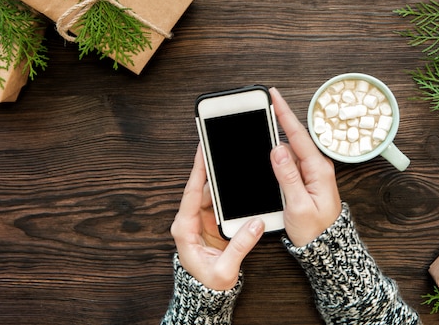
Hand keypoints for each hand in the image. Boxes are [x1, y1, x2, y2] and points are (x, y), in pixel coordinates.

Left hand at [170, 145, 264, 290]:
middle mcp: (190, 220)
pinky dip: (225, 189)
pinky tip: (234, 177)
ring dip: (218, 176)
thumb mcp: (225, 269)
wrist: (207, 293)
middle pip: (200, 187)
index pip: (190, 194)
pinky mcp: (211, 220)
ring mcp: (200, 219)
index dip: (198, 172)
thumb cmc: (209, 283)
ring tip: (227, 155)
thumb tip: (254, 224)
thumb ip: (240, 246)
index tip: (202, 152)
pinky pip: (218, 200)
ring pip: (210, 191)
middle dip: (209, 166)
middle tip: (216, 145)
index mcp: (185, 229)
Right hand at [269, 88, 341, 246]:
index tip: (274, 96)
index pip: (298, 135)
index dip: (284, 114)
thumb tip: (278, 149)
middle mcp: (317, 167)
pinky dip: (279, 156)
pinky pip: (290, 162)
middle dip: (278, 122)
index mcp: (319, 169)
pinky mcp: (306, 179)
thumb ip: (288, 176)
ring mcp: (312, 172)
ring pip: (290, 150)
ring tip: (264, 126)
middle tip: (264, 106)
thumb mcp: (299, 205)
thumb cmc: (315, 231)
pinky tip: (269, 155)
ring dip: (277, 141)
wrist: (326, 248)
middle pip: (293, 139)